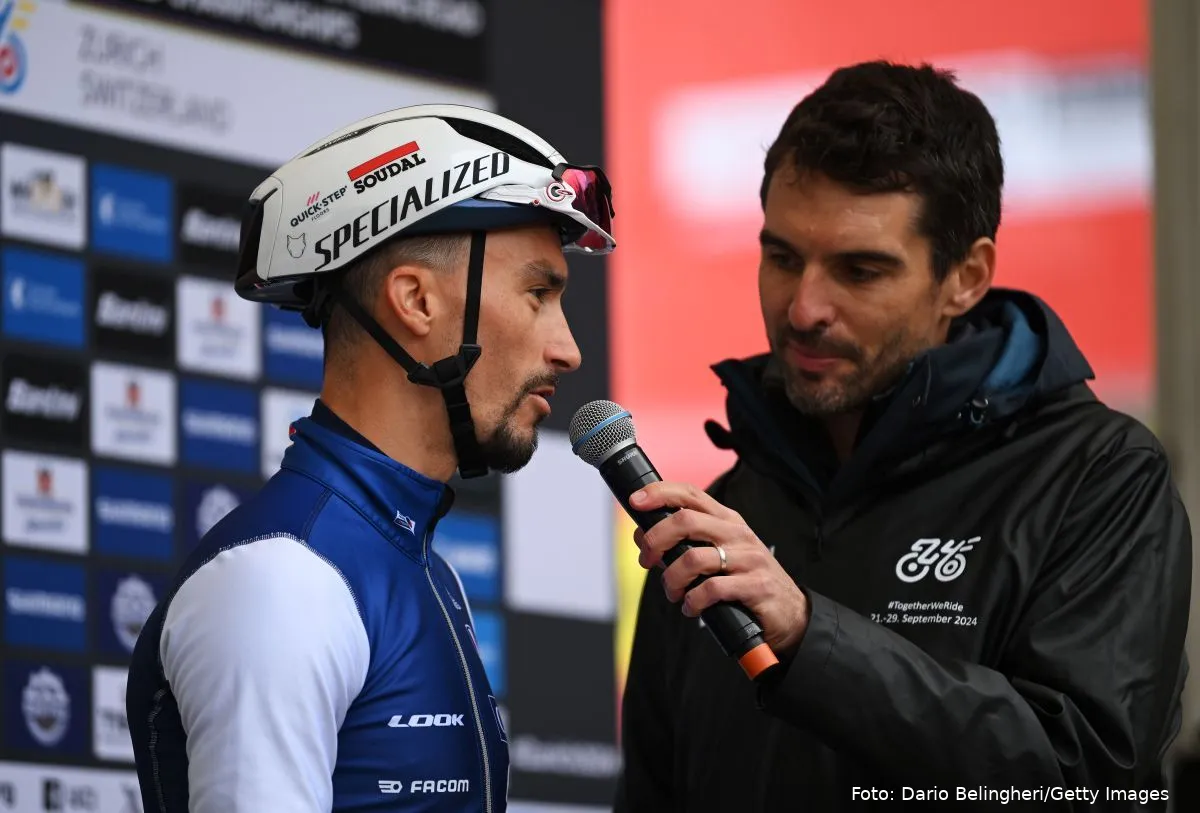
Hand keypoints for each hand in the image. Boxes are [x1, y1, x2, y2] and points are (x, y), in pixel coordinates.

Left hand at [630, 481, 809, 655]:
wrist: (791, 613)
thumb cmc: (746, 581)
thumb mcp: (717, 555)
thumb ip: (683, 544)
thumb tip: (641, 535)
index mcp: (727, 520)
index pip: (690, 493)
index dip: (660, 493)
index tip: (635, 501)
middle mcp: (737, 533)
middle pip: (686, 520)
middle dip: (655, 540)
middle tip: (646, 561)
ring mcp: (749, 558)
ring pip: (693, 558)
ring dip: (672, 579)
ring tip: (673, 593)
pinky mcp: (756, 586)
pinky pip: (712, 589)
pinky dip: (693, 601)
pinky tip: (692, 608)